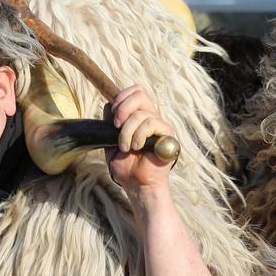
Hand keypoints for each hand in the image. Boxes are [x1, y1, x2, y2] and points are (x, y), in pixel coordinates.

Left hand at [107, 85, 174, 200]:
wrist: (136, 184)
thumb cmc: (125, 165)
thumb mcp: (109, 140)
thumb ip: (108, 122)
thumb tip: (108, 104)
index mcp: (138, 115)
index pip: (134, 91)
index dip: (121, 98)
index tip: (112, 117)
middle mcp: (151, 117)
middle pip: (140, 93)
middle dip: (123, 108)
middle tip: (116, 126)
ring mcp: (160, 125)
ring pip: (141, 114)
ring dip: (127, 131)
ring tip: (126, 147)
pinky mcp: (167, 135)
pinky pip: (152, 123)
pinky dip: (139, 135)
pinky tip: (137, 148)